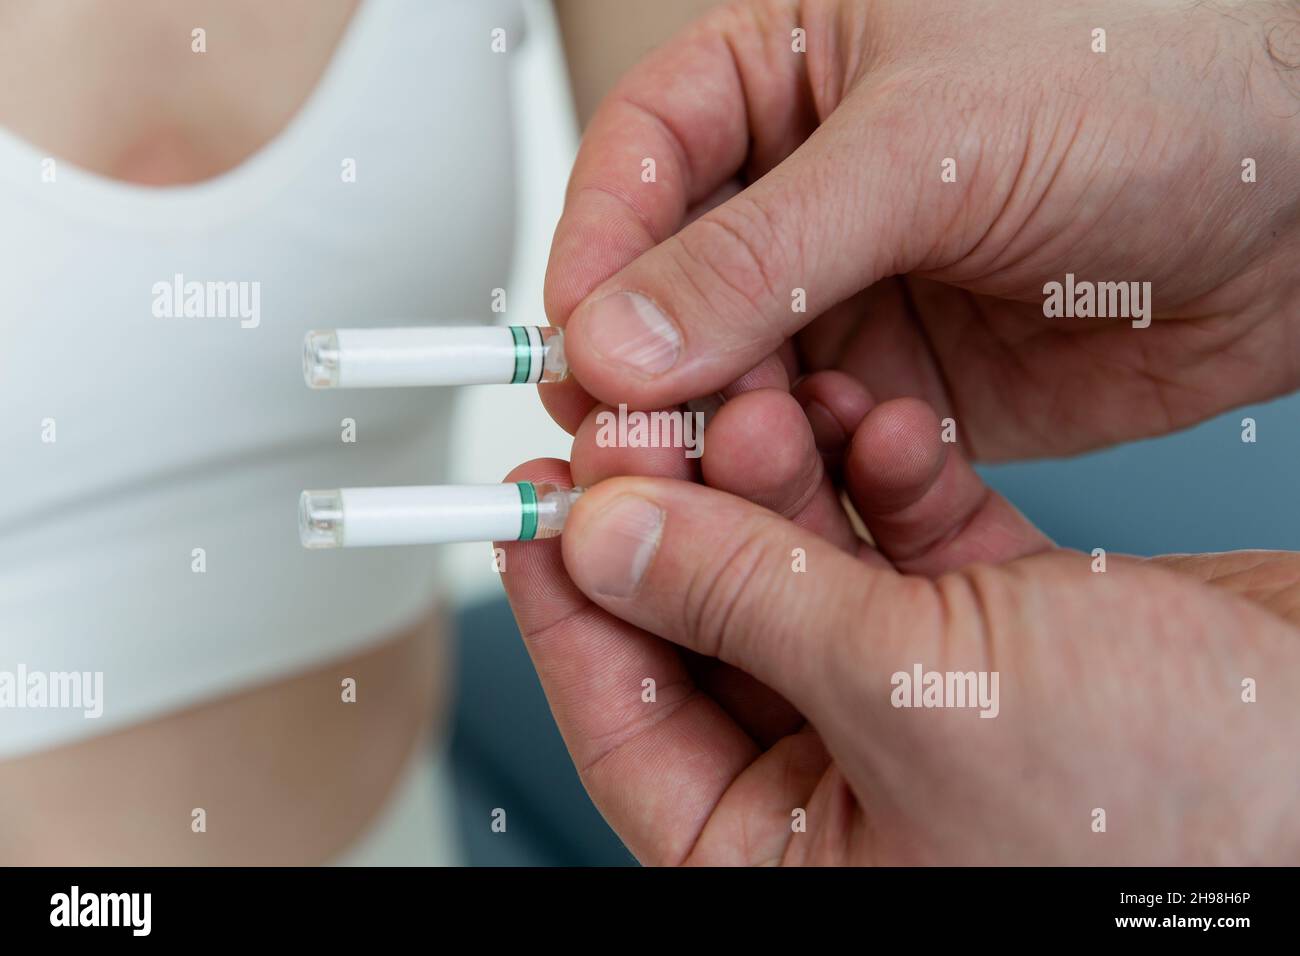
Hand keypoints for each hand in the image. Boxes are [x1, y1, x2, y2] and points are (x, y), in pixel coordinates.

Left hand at [500, 380, 1299, 863]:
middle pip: (710, 626)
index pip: (634, 727)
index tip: (540, 509)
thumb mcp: (919, 695)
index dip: (572, 612)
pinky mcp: (989, 620)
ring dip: (783, 476)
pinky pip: (896, 535)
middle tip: (659, 421)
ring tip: (773, 405)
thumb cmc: (1184, 806)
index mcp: (797, 859)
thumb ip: (747, 603)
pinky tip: (880, 426)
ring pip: (798, 564)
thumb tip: (611, 539)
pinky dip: (883, 473)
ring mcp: (917, 692)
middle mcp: (849, 780)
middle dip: (688, 516)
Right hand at [541, 0, 1299, 458]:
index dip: (595, 249)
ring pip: (732, 378)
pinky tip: (803, 479)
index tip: (573, 335)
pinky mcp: (900, 386)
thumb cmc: (1153, 80)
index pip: (642, 158)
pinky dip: (795, 470)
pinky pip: (812, 439)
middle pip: (671, 286)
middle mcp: (806, 192)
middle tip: (626, 433)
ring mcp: (851, 295)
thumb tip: (619, 332)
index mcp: (789, 74)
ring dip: (714, 432)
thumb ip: (765, 252)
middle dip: (644, 365)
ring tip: (715, 470)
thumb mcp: (929, 144)